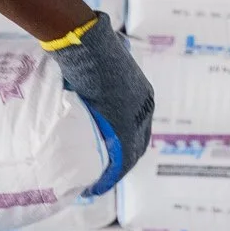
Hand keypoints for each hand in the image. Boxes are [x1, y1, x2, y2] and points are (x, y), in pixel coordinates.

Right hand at [42, 15, 154, 196]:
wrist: (85, 45)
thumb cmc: (88, 47)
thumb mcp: (102, 58)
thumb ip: (102, 65)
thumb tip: (92, 56)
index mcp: (142, 94)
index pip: (137, 127)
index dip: (125, 143)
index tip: (111, 155)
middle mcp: (144, 108)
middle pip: (136, 143)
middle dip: (119, 160)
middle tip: (102, 173)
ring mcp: (136, 118)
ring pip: (129, 154)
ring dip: (113, 171)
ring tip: (96, 184)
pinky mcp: (123, 128)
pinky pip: (120, 159)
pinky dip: (109, 175)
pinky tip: (96, 185)